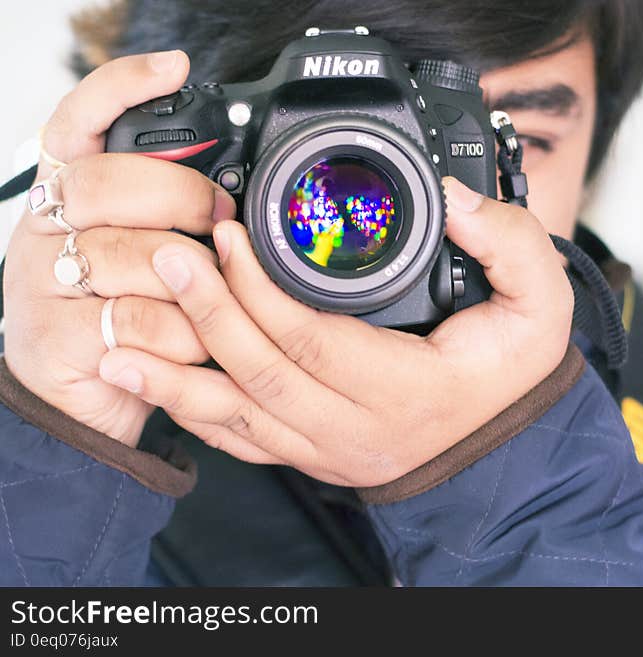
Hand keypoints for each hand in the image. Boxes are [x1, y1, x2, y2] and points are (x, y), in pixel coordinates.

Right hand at [3, 51, 236, 445]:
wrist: (84, 396)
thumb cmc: (127, 314)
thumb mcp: (143, 256)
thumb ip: (165, 219)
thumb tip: (232, 196)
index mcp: (65, 196)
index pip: (78, 123)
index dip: (121, 89)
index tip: (174, 67)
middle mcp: (41, 229)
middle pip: (107, 182)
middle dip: (183, 198)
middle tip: (221, 221)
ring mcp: (40, 283)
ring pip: (130, 256)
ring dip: (192, 282)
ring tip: (214, 301)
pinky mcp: (55, 339)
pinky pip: (138, 321)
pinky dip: (183, 335)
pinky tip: (193, 344)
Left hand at [98, 178, 574, 484]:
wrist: (503, 440)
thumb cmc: (511, 372)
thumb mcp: (540, 303)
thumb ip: (509, 244)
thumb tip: (453, 198)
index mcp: (409, 389)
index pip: (317, 343)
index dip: (263, 292)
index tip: (231, 237)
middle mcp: (361, 430)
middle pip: (265, 377)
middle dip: (210, 315)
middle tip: (170, 256)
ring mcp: (330, 450)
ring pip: (241, 419)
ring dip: (179, 375)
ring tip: (120, 336)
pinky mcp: (312, 455)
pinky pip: (242, 443)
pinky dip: (194, 413)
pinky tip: (153, 385)